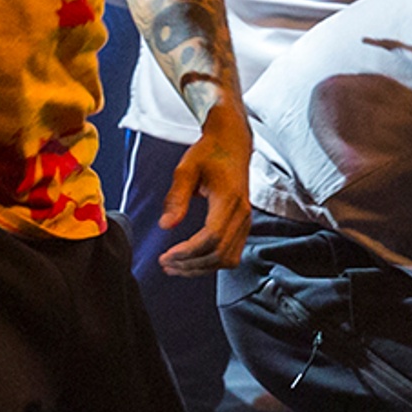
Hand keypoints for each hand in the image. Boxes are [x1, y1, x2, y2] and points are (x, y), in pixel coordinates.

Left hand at [159, 96, 251, 274]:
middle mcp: (242, 214)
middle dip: (191, 264)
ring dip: (200, 267)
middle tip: (166, 264)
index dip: (188, 252)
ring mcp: (246, 221)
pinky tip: (191, 261)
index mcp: (229, 199)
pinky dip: (211, 262)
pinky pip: (231, 254)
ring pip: (227, 259)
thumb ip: (176, 198)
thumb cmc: (209, 153)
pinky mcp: (243, 226)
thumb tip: (165, 226)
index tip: (166, 255)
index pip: (211, 237)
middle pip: (219, 253)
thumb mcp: (186, 169)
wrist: (232, 144)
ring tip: (175, 266)